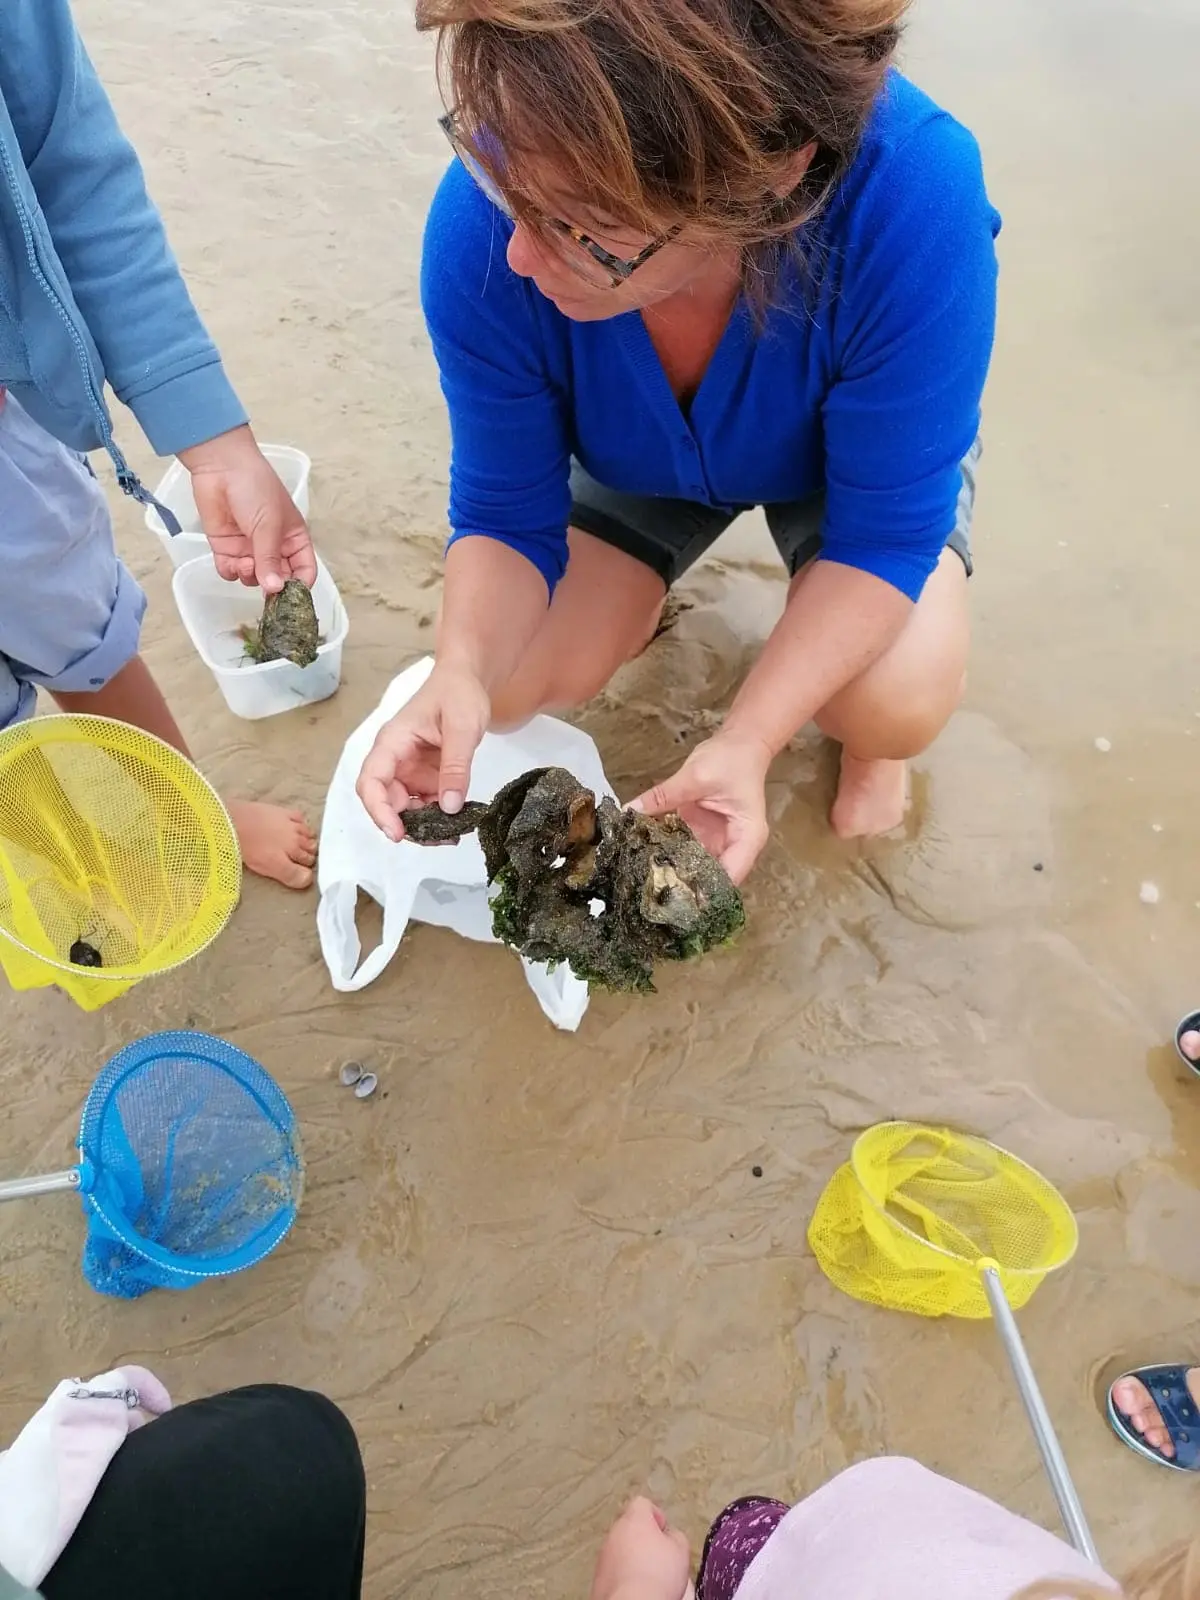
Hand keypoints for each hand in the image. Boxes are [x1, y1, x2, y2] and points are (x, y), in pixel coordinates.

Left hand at [180, 425, 316, 592]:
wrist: (220, 467)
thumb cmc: (255, 488)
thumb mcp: (268, 525)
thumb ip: (270, 559)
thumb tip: (275, 590)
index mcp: (293, 539)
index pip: (304, 570)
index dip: (299, 586)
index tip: (290, 597)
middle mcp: (273, 547)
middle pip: (278, 579)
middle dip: (272, 586)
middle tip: (266, 589)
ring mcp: (249, 548)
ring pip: (253, 579)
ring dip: (250, 577)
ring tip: (246, 563)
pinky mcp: (226, 548)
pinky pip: (230, 571)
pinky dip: (231, 572)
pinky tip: (232, 562)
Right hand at [355, 666, 490, 840]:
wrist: (466, 679)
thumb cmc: (458, 693)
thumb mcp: (462, 728)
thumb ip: (456, 767)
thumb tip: (450, 807)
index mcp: (392, 742)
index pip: (371, 782)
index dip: (379, 811)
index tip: (397, 833)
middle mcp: (395, 759)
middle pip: (386, 801)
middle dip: (406, 824)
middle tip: (438, 838)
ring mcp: (410, 769)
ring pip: (406, 806)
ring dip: (424, 824)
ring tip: (452, 834)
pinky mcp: (426, 775)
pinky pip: (425, 801)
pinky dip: (438, 814)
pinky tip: (458, 821)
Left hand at [590, 1498, 691, 1599]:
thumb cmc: (658, 1574)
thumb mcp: (680, 1550)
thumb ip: (675, 1536)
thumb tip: (670, 1536)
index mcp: (634, 1520)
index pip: (642, 1503)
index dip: (656, 1515)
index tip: (664, 1531)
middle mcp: (614, 1533)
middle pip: (629, 1526)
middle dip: (643, 1538)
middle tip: (659, 1555)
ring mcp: (603, 1555)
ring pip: (619, 1549)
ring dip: (631, 1557)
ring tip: (648, 1576)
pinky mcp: (597, 1577)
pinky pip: (613, 1569)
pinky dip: (623, 1575)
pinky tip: (635, 1588)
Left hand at [630, 730, 771, 884]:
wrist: (739, 743)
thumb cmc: (730, 759)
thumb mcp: (696, 776)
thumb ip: (663, 796)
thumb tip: (630, 810)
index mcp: (746, 838)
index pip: (729, 876)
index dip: (704, 893)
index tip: (675, 901)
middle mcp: (734, 846)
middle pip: (711, 877)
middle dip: (683, 886)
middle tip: (650, 894)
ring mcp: (717, 841)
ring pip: (695, 867)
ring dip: (672, 872)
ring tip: (642, 881)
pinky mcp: (702, 833)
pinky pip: (683, 849)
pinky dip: (667, 853)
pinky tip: (643, 858)